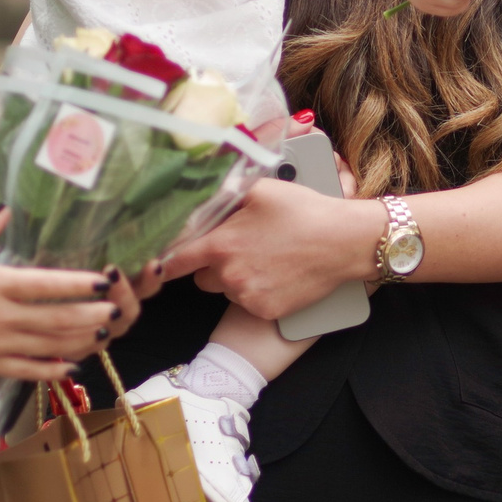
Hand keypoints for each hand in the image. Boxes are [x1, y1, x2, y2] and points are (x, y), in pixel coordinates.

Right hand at [0, 211, 131, 378]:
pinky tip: (72, 366)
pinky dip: (54, 370)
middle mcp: (1, 317)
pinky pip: (30, 371)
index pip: (47, 285)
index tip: (104, 280)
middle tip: (116, 309)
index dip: (81, 284)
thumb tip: (4, 208)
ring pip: (51, 346)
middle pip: (58, 319)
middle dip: (92, 315)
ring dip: (82, 341)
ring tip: (104, 333)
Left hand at [162, 178, 376, 318]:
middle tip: (238, 250)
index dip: (165, 261)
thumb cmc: (302, 211)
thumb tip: (199, 200)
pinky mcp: (266, 311)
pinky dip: (258, 293)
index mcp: (220, 245)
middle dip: (212, 266)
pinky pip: (249, 304)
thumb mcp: (259, 190)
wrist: (342, 241)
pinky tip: (277, 275)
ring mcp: (247, 296)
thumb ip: (221, 197)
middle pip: (201, 279)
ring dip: (236, 279)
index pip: (174, 261)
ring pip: (227, 291)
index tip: (159, 263)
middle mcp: (229, 275)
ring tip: (265, 259)